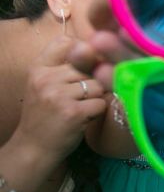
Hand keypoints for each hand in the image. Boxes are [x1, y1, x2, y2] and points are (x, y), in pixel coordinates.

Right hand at [14, 36, 106, 161]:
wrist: (33, 148)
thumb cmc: (44, 115)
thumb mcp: (44, 85)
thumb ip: (64, 67)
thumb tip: (96, 48)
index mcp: (38, 68)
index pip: (66, 43)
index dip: (82, 52)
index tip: (82, 67)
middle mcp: (46, 79)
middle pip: (89, 67)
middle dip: (91, 82)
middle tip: (78, 99)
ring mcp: (59, 95)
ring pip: (97, 85)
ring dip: (95, 98)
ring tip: (81, 108)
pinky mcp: (73, 112)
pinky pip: (101, 103)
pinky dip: (98, 112)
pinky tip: (85, 118)